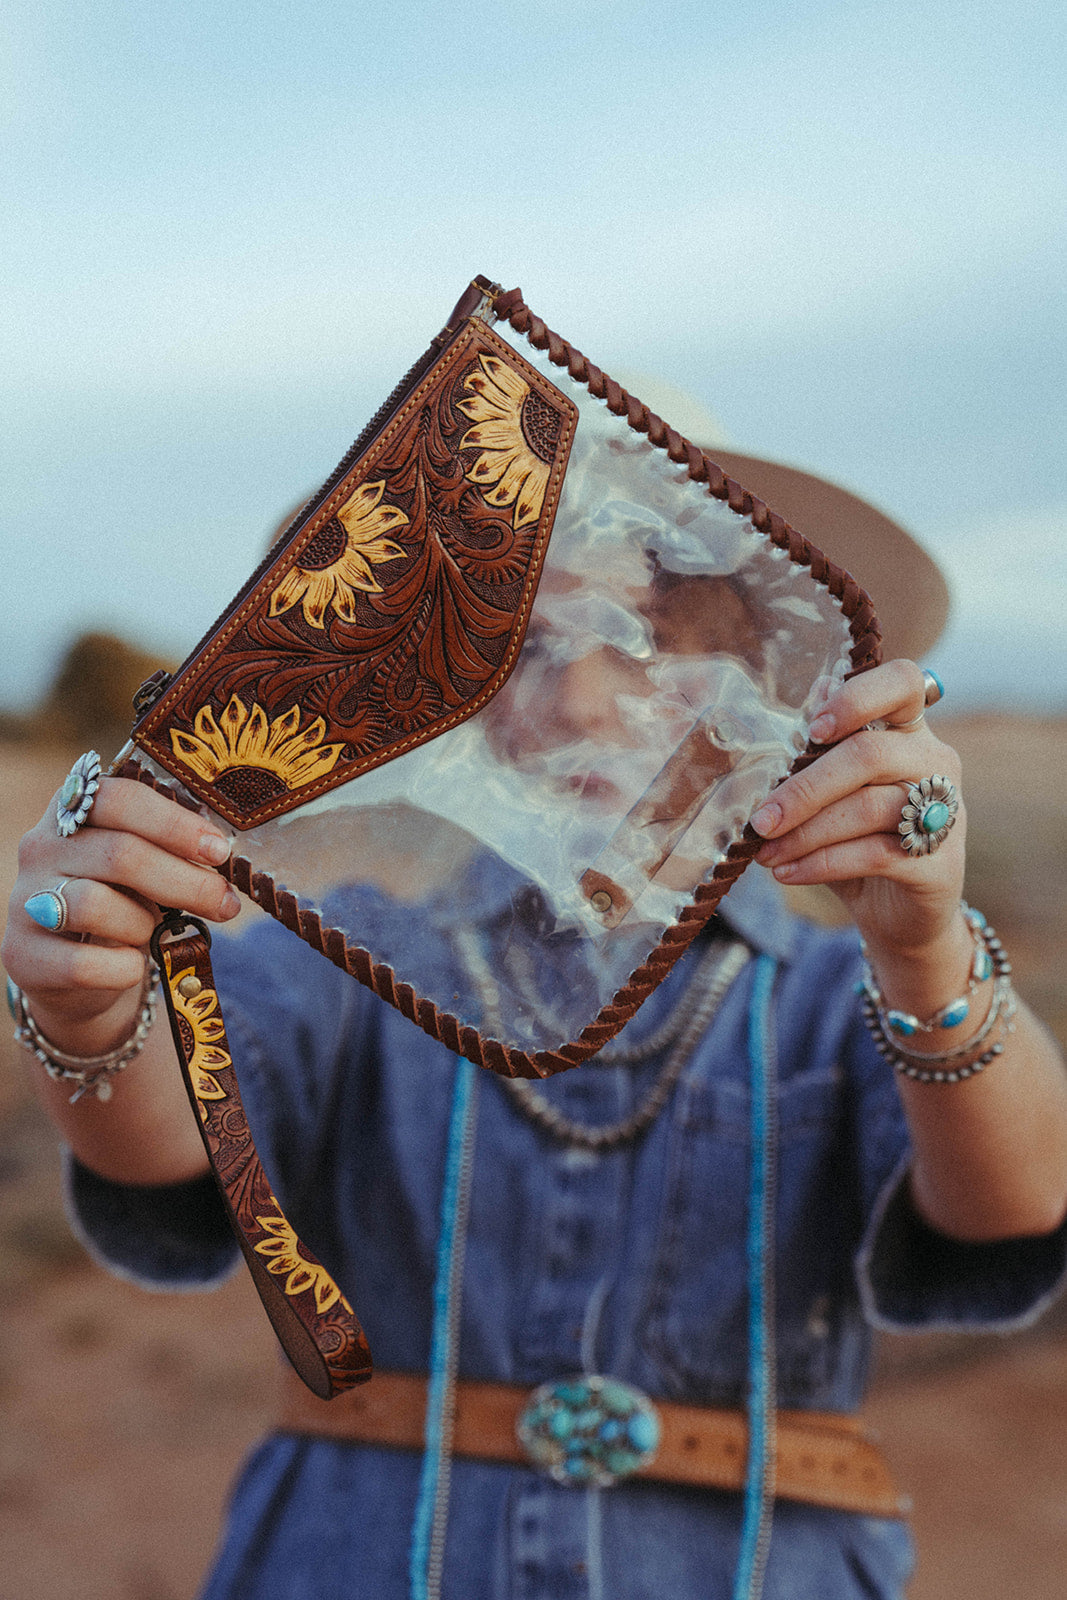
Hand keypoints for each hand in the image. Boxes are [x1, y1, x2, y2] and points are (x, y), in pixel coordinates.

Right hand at [3, 774, 238, 1050]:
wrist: (75, 972)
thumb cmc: (122, 903)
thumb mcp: (146, 870)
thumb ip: (172, 853)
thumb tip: (221, 856)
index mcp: (73, 811)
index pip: (119, 798)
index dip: (174, 823)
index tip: (218, 850)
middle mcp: (40, 848)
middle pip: (118, 853)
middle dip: (184, 881)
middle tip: (224, 902)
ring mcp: (25, 901)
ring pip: (94, 905)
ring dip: (144, 924)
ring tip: (156, 932)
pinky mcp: (24, 954)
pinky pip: (84, 964)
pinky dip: (123, 968)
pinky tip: (133, 965)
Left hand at [749, 659, 963, 958]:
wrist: (898, 913)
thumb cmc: (857, 840)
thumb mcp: (834, 795)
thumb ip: (818, 755)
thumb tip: (796, 709)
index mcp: (909, 731)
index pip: (902, 683)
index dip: (858, 697)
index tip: (814, 729)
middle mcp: (935, 762)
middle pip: (870, 753)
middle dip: (803, 788)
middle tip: (759, 819)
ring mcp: (946, 811)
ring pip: (868, 807)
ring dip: (806, 832)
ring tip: (765, 853)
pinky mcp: (939, 862)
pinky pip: (874, 854)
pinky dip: (821, 864)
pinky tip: (787, 873)